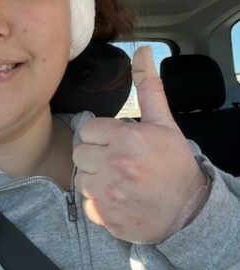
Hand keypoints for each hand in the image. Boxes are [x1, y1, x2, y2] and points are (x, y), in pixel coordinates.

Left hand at [73, 46, 207, 243]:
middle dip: (95, 158)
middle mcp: (115, 164)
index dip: (101, 137)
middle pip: (80, 155)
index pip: (88, 130)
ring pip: (82, 181)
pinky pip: (88, 206)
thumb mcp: (164, 124)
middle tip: (116, 163)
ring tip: (119, 182)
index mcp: (126, 138)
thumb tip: (142, 52)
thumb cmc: (174, 163)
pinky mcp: (107, 217)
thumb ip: (148, 90)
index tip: (116, 144)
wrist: (189, 209)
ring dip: (96, 181)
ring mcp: (110, 193)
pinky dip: (99, 206)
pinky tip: (118, 200)